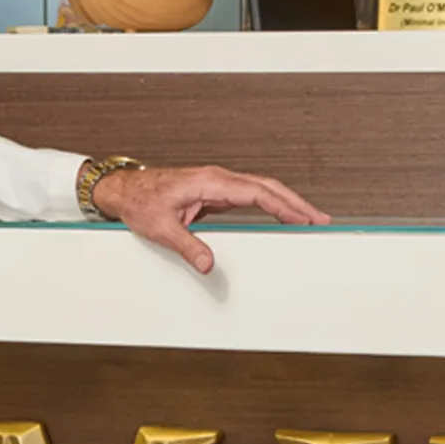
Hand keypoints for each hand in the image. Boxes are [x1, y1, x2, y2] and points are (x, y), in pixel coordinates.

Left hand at [90, 164, 328, 273]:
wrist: (125, 190)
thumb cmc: (140, 201)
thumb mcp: (161, 228)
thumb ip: (187, 246)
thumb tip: (208, 264)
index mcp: (209, 182)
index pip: (257, 191)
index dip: (284, 204)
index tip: (304, 217)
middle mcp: (217, 179)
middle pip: (268, 186)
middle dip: (296, 202)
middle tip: (320, 219)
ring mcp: (218, 184)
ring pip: (262, 188)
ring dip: (287, 202)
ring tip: (310, 219)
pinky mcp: (216, 192)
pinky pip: (251, 195)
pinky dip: (271, 204)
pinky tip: (282, 216)